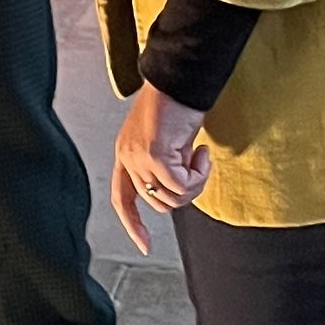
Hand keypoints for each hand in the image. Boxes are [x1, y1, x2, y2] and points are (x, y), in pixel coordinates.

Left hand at [112, 81, 211, 258]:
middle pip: (156, 203)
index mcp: (125, 154)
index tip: (145, 246)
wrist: (181, 78)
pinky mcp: (156, 156)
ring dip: (195, 182)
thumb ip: (164, 165)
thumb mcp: (167, 141)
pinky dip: (200, 174)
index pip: (121, 199)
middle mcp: (127, 157)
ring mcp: (139, 157)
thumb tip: (178, 189)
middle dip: (184, 193)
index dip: (132, 224)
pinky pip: (184, 186)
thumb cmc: (177, 103)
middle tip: (198, 166)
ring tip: (200, 157)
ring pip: (172, 198)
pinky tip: (203, 153)